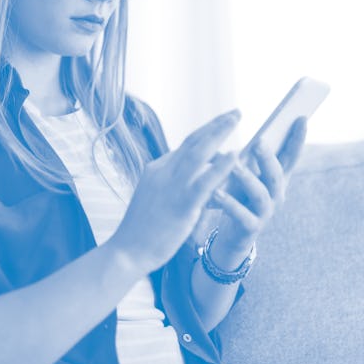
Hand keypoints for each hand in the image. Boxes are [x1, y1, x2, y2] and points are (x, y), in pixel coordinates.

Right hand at [108, 109, 241, 274]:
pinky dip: (221, 166)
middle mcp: (163, 171)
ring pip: (198, 153)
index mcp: (157, 169)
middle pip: (193, 141)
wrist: (127, 251)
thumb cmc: (143, 230)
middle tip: (235, 112)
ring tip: (236, 119)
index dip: (206, 133)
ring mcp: (171, 186)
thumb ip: (176, 186)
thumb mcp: (157, 199)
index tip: (221, 123)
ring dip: (219, 133)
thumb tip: (200, 181)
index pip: (185, 147)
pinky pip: (204, 181)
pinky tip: (235, 154)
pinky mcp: (180, 204)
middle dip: (216, 125)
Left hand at [208, 118, 307, 266]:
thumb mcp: (249, 174)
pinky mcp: (250, 228)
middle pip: (276, 174)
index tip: (301, 117)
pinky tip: (216, 191)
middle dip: (268, 157)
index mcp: (277, 178)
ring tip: (234, 165)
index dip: (298, 139)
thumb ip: (253, 157)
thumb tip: (249, 129)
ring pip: (260, 194)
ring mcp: (265, 212)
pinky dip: (229, 203)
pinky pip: (241, 215)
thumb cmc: (240, 197)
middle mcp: (276, 194)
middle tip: (258, 141)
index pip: (291, 156)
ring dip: (247, 178)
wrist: (234, 236)